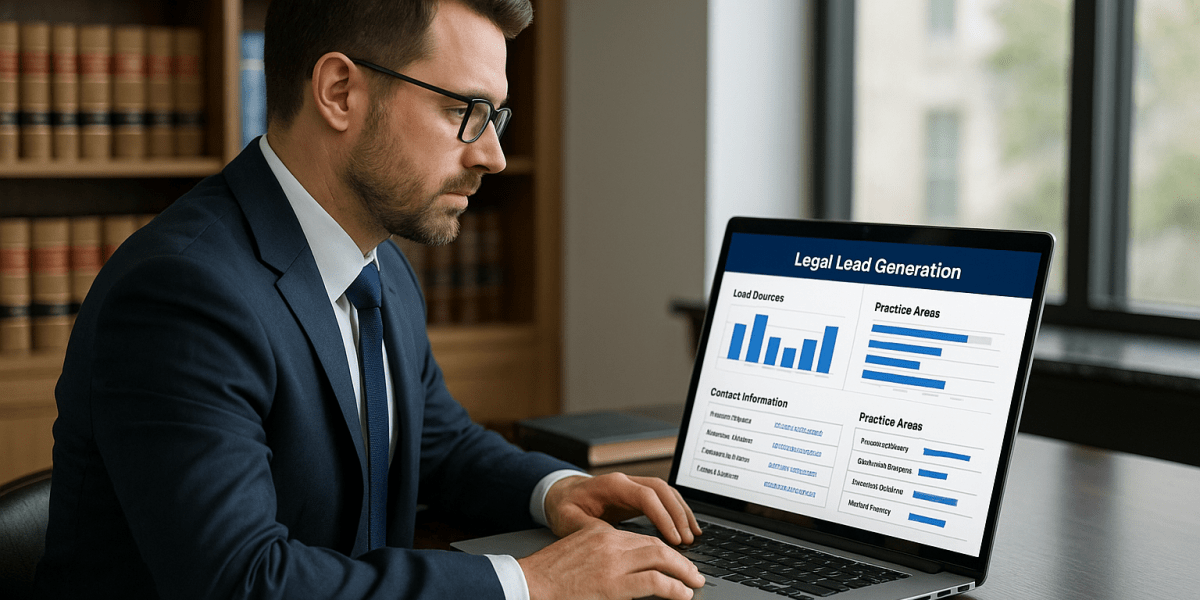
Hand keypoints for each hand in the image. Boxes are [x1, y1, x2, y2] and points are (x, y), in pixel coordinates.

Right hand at [518, 523, 705, 599]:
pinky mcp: (613, 583)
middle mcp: (610, 543)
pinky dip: (674, 587)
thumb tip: (626, 569)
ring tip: (694, 582)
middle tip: (692, 572)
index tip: (674, 560)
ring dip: (683, 571)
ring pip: (661, 558)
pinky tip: (683, 594)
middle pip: (656, 545)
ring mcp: (613, 562)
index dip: (664, 549)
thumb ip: (602, 556)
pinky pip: (655, 582)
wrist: (528, 584)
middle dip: (679, 559)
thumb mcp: (578, 555)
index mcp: (601, 534)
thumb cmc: (549, 576)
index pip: (642, 538)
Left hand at [544, 473, 702, 545]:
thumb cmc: (565, 507)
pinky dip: (677, 511)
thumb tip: (614, 541)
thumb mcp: (569, 519)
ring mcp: (633, 485)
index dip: (663, 516)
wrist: (561, 494)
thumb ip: (590, 528)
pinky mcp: (638, 495)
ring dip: (682, 512)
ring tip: (693, 535)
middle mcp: (626, 481)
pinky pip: (663, 499)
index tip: (674, 538)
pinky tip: (686, 527)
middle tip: (688, 539)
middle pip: (662, 490)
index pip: (646, 496)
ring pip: (667, 492)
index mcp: (611, 484)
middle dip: (678, 515)